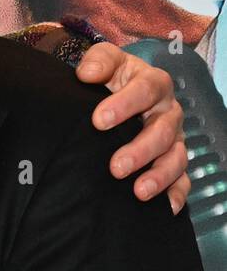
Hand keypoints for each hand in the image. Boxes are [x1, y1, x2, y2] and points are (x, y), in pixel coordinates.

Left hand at [75, 42, 188, 213]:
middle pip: (163, 131)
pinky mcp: (173, 161)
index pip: (145, 90)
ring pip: (176, 158)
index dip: (124, 105)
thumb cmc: (111, 79)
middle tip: (116, 167)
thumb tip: (87, 74)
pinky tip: (165, 209)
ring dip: (159, 176)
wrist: (115, 94)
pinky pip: (182, 180)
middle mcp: (168, 111)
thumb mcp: (105, 62)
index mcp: (153, 83)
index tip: (98, 121)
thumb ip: (98, 61)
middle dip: (141, 150)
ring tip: (138, 191)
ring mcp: (174, 138)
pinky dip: (176, 194)